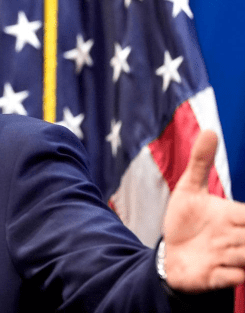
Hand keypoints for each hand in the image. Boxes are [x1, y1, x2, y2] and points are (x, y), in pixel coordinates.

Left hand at [163, 130, 244, 291]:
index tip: (240, 215)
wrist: (169, 254)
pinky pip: (232, 277)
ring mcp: (225, 258)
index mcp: (232, 215)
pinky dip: (234, 274)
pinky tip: (233, 271)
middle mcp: (233, 237)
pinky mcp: (214, 277)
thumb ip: (200, 161)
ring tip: (234, 244)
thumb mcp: (188, 188)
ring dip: (244, 253)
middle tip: (238, 229)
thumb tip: (210, 130)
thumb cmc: (184, 221)